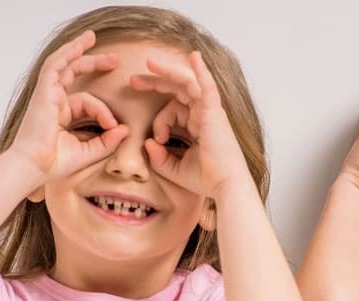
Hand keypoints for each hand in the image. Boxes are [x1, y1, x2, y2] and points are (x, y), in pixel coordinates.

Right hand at [7, 30, 129, 182]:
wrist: (33, 167)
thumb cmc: (54, 163)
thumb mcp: (89, 152)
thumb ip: (107, 141)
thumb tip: (125, 129)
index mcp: (60, 115)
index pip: (86, 102)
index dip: (103, 111)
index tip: (114, 126)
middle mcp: (52, 101)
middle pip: (73, 74)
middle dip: (93, 63)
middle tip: (115, 60)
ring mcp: (47, 95)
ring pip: (62, 64)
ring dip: (77, 49)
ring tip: (92, 37)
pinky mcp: (44, 92)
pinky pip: (54, 66)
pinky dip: (67, 53)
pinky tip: (79, 43)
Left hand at [129, 51, 249, 198]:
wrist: (224, 186)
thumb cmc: (206, 179)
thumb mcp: (175, 169)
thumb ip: (159, 158)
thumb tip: (148, 143)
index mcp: (197, 124)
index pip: (173, 109)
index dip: (159, 120)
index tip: (154, 138)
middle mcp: (204, 114)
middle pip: (178, 89)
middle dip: (155, 82)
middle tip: (133, 80)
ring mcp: (210, 111)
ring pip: (187, 83)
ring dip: (168, 71)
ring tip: (149, 63)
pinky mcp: (214, 112)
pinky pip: (207, 86)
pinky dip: (201, 71)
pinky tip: (194, 56)